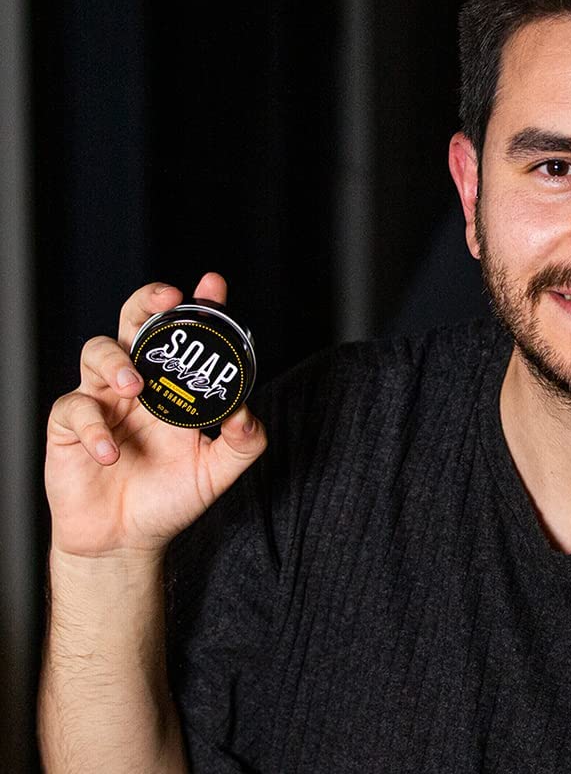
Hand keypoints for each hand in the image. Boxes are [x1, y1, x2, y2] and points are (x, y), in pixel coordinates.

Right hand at [45, 272, 266, 558]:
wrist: (126, 541)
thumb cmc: (170, 497)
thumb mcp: (217, 472)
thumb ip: (242, 442)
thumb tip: (245, 412)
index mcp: (175, 386)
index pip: (187, 335)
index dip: (199, 305)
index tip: (213, 285)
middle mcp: (140, 383)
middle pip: (135, 322)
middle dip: (148, 302)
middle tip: (166, 301)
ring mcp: (102, 400)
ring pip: (97, 350)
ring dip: (115, 360)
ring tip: (134, 386)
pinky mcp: (69, 426)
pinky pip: (73, 409)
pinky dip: (93, 427)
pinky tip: (111, 452)